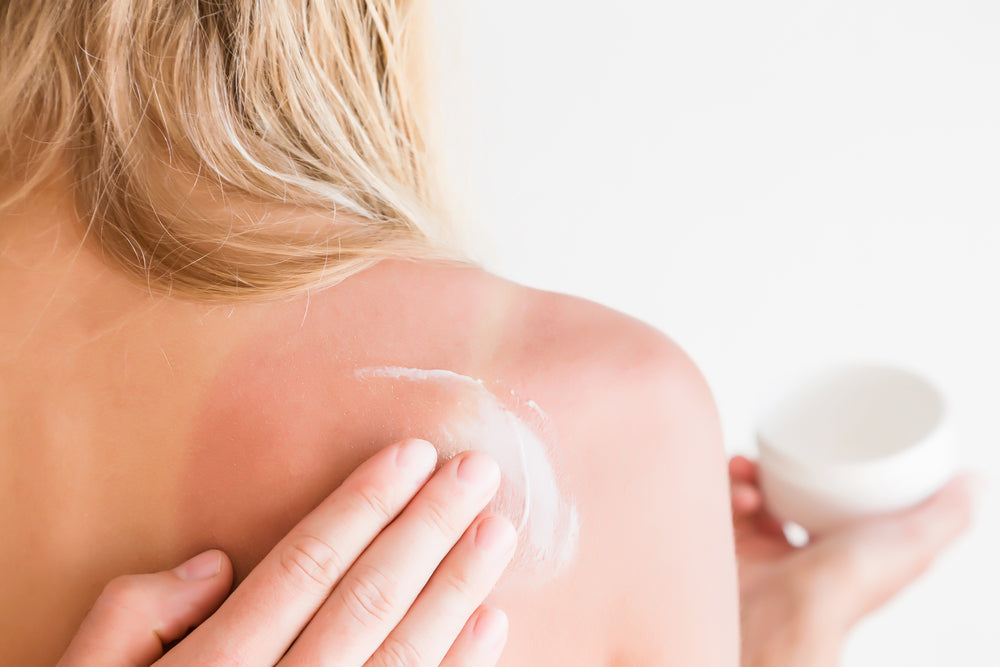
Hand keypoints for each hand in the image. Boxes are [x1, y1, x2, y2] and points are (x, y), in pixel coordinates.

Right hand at [58, 440, 516, 665]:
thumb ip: (135, 613)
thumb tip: (215, 562)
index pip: (306, 566)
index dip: (364, 505)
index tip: (413, 454)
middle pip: (367, 599)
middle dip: (427, 529)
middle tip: (477, 473)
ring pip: (403, 654)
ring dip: (456, 589)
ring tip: (496, 531)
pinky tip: (490, 623)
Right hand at [730, 455, 977, 666]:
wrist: (780, 618)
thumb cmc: (844, 591)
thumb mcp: (913, 545)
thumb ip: (947, 516)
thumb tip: (976, 479)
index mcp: (846, 548)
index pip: (835, 496)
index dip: (824, 464)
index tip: (818, 442)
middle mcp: (804, 550)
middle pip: (788, 489)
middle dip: (775, 463)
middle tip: (768, 456)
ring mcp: (764, 552)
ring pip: (751, 492)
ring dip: (746, 473)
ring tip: (747, 473)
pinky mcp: (729, 550)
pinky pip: (721, 506)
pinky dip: (726, 491)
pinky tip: (738, 494)